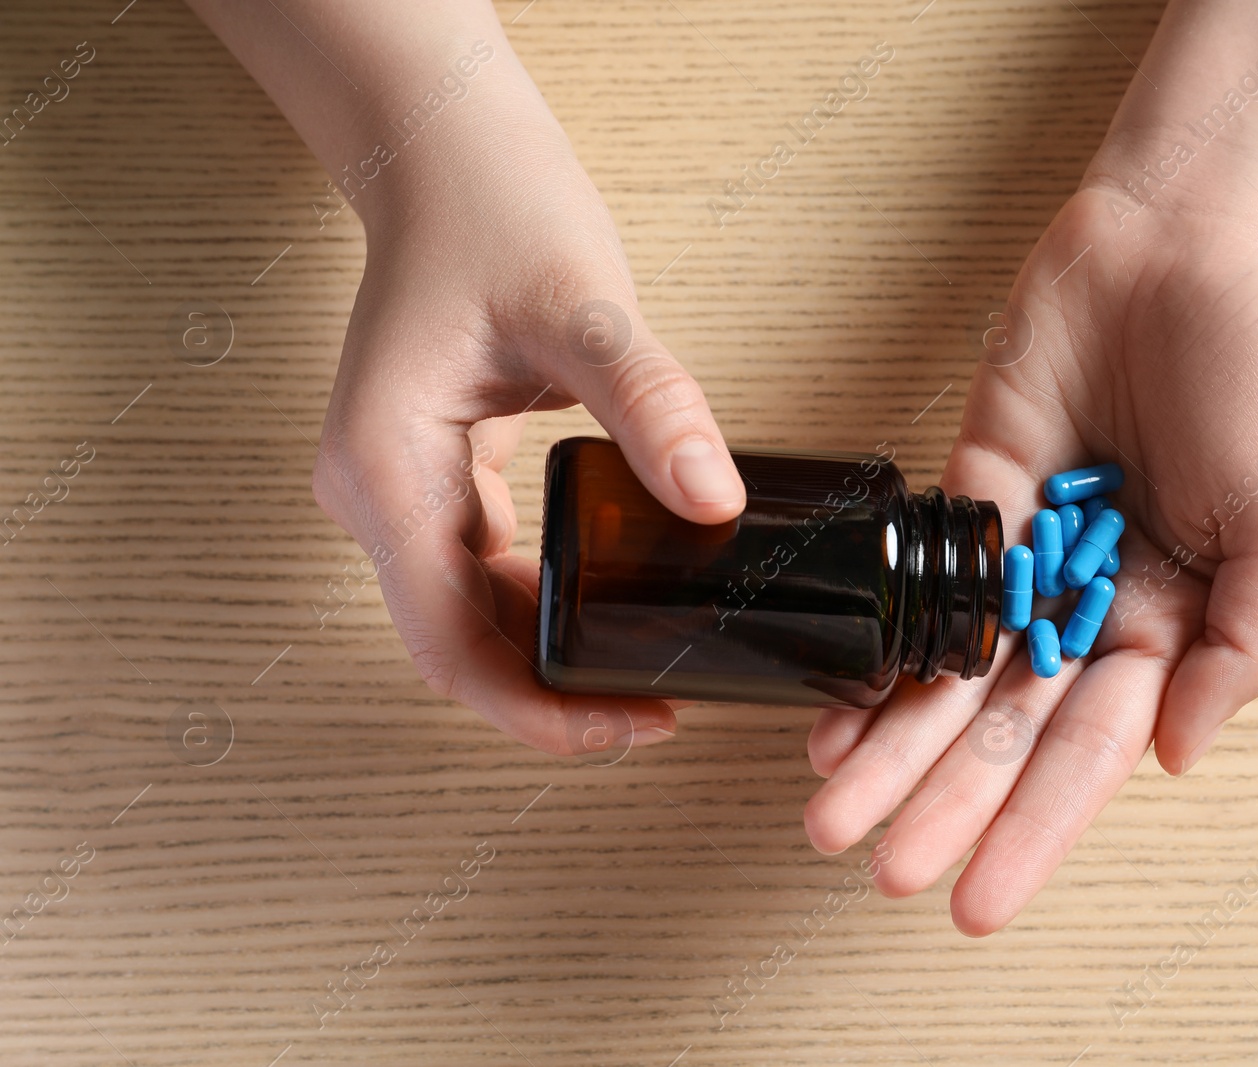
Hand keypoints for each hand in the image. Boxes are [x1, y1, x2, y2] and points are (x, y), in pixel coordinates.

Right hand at [310, 92, 744, 753]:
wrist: (448, 160)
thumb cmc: (493, 215)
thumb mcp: (583, 307)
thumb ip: (650, 402)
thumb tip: (715, 499)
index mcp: (384, 473)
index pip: (452, 645)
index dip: (538, 711)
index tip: (632, 727)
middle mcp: (374, 496)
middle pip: (458, 648)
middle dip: (555, 697)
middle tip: (662, 710)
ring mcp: (396, 493)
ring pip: (469, 620)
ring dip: (550, 659)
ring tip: (650, 670)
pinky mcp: (431, 479)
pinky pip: (483, 576)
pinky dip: (546, 607)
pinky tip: (613, 610)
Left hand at [803, 184, 1257, 933]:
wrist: (1190, 241)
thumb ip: (1241, 646)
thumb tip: (1172, 756)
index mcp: (1172, 622)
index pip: (1089, 753)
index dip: (1034, 829)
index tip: (979, 900)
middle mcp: (1090, 602)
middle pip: (1004, 730)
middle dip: (944, 806)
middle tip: (883, 875)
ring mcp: (1023, 551)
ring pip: (947, 675)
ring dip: (891, 752)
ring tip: (832, 821)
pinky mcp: (968, 493)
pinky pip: (917, 589)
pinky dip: (878, 651)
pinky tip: (836, 711)